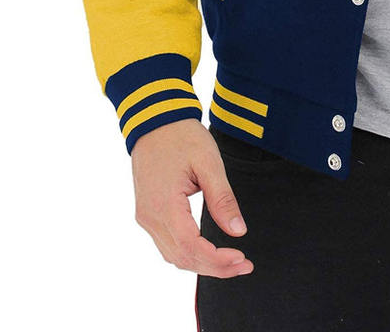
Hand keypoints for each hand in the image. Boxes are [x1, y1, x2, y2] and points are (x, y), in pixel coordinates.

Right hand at [132, 118, 253, 277]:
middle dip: (214, 267)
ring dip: (202, 264)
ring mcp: (146, 217)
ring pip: (173, 255)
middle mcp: (150, 217)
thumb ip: (223, 199)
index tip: (241, 258)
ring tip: (231, 262)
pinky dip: (189, 253)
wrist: (155, 121)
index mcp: (164, 205)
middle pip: (181, 258)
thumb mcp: (209, 163)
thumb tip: (238, 231)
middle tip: (244, 265)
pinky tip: (209, 251)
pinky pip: (167, 244)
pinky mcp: (148, 213)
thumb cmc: (182, 137)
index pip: (191, 247)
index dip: (217, 259)